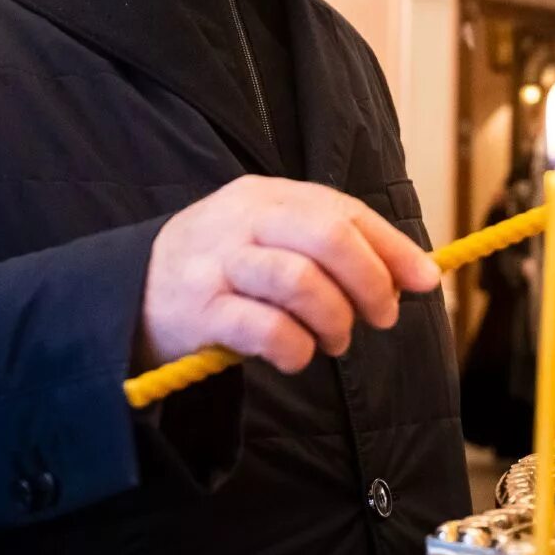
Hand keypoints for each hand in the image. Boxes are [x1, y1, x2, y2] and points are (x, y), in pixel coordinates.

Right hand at [141, 176, 440, 374]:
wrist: (128, 296)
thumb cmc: (220, 270)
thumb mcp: (270, 241)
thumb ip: (335, 249)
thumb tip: (420, 275)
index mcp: (266, 196)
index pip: (343, 210)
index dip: (392, 247)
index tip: (425, 281)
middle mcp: (241, 221)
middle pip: (326, 235)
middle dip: (370, 280)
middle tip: (382, 317)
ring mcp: (216, 264)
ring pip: (298, 280)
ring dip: (334, 319)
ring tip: (335, 342)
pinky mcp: (198, 312)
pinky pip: (263, 328)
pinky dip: (295, 347)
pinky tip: (298, 357)